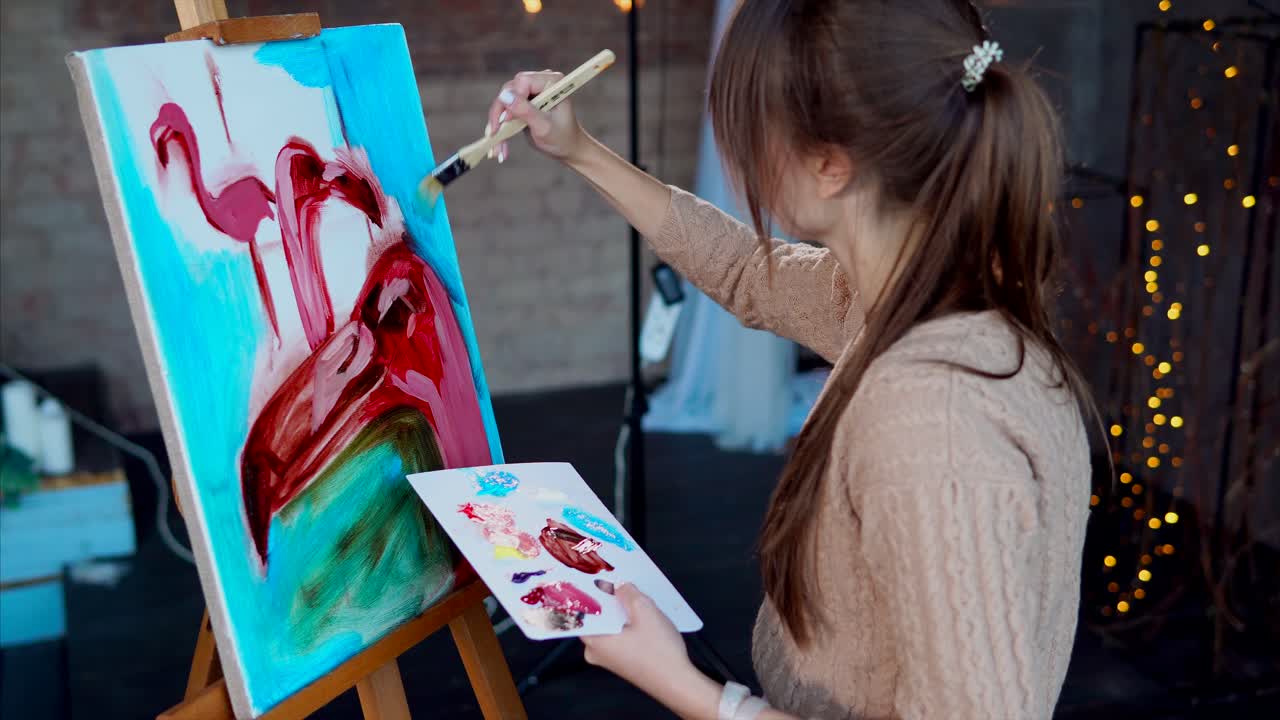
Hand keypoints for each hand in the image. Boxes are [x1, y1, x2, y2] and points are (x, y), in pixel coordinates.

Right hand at [487, 71, 585, 162]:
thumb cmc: (562, 138)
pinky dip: (500, 127)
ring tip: (497, 149)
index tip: (507, 120)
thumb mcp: (544, 127)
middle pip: (509, 89)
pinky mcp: (522, 102)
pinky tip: (500, 147)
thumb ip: (525, 111)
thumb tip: (504, 95)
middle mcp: (541, 81)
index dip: (512, 99)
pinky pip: (504, 109)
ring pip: (503, 100)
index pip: (522, 81)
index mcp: (552, 82)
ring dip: (497, 123)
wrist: (567, 148)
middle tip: (495, 135)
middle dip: (500, 113)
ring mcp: (530, 91)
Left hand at [582, 584, 718, 718]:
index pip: (580, 610)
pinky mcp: (621, 660)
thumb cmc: (660, 655)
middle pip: (595, 615)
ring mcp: (608, 657)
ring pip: (608, 624)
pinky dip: (626, 623)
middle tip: (618, 582)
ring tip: (636, 598)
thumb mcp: (645, 611)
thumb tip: (620, 586)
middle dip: (608, 598)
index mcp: (594, 640)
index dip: (587, 590)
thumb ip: (628, 593)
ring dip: (620, 610)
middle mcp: (596, 651)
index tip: (591, 576)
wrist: (677, 682)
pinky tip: (642, 615)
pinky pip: (618, 635)